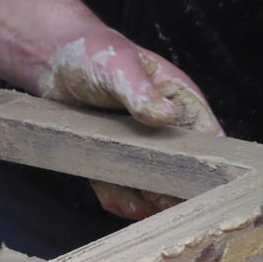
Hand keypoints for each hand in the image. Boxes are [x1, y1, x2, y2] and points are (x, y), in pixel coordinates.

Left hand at [41, 26, 222, 218]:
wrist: (52, 61)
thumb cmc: (92, 52)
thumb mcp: (118, 67)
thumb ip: (140, 91)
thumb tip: (167, 115)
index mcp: (179, 100)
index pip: (207, 139)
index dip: (209, 165)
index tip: (203, 187)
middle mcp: (164, 128)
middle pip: (182, 170)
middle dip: (175, 191)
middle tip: (165, 205)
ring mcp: (138, 147)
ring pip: (152, 184)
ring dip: (148, 201)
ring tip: (142, 209)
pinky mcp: (111, 158)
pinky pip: (120, 187)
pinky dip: (120, 199)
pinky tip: (120, 203)